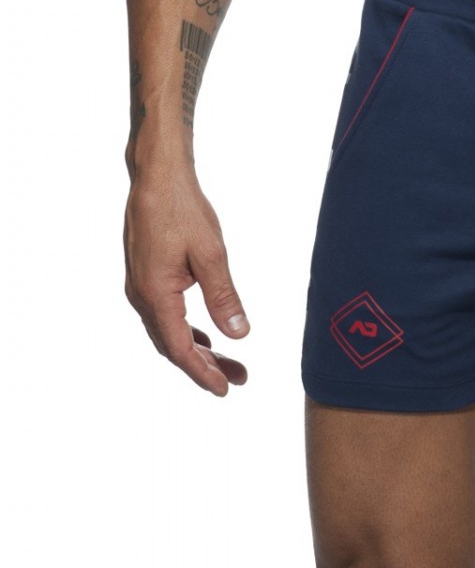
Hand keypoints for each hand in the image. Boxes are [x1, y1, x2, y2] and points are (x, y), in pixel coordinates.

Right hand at [124, 172, 250, 394]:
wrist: (157, 178)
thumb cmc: (183, 210)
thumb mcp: (211, 254)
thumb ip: (223, 296)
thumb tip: (239, 334)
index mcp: (156, 295)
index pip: (180, 348)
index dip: (203, 372)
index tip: (225, 389)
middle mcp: (142, 297)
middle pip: (174, 345)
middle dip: (206, 365)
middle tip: (239, 379)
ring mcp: (141, 287)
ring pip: (168, 331)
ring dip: (198, 348)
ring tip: (228, 362)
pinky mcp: (146, 276)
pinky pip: (165, 314)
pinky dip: (187, 329)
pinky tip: (205, 334)